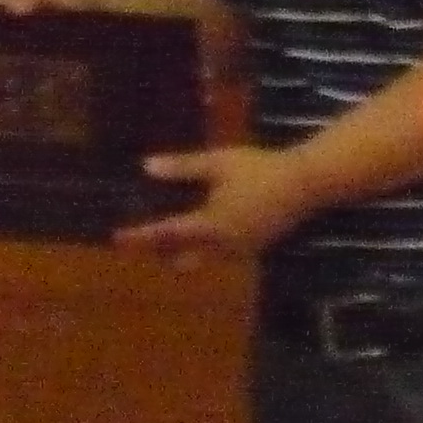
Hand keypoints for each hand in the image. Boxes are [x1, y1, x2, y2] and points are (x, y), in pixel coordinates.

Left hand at [112, 145, 312, 258]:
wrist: (305, 184)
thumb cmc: (258, 170)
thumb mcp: (218, 163)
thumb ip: (183, 167)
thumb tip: (147, 167)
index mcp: (210, 225)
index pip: (166, 234)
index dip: (140, 236)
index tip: (117, 239)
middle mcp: (222, 246)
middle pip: (182, 258)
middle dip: (162, 253)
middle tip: (143, 240)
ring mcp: (240, 251)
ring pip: (203, 259)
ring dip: (184, 250)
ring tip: (170, 233)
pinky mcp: (254, 248)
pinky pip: (221, 254)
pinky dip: (206, 246)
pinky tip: (205, 229)